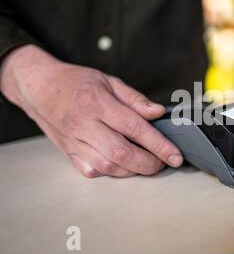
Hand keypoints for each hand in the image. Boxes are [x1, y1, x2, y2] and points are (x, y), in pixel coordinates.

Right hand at [0, 45, 182, 177]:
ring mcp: (74, 141)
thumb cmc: (75, 82)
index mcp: (97, 102)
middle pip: (122, 153)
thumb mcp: (108, 81)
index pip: (135, 127)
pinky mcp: (68, 153)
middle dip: (149, 163)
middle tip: (163, 162)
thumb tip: (158, 113)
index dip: (159, 144)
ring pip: (108, 167)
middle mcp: (84, 124)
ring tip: (146, 163)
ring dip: (132, 170)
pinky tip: (122, 164)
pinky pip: (92, 171)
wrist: (39, 87)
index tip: (175, 155)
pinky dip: (111, 172)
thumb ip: (135, 99)